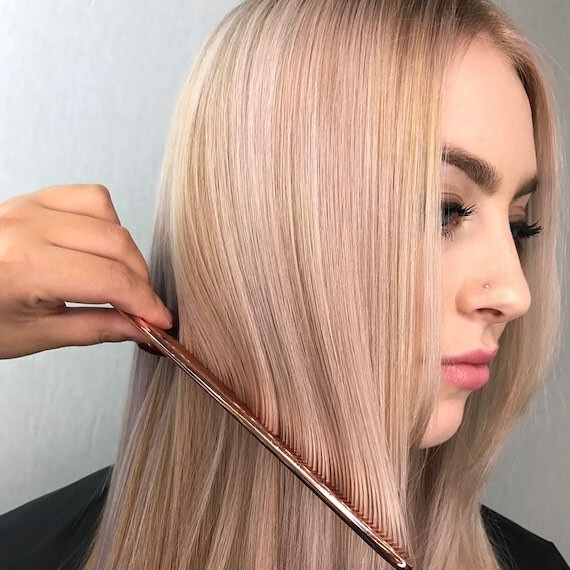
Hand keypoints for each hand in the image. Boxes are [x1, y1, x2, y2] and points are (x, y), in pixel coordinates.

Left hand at [0, 184, 172, 358]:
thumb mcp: (34, 335)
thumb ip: (96, 328)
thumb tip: (139, 328)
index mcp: (24, 266)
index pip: (110, 279)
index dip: (145, 302)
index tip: (160, 319)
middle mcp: (26, 226)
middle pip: (116, 244)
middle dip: (140, 280)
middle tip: (142, 309)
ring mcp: (27, 206)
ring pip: (107, 214)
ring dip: (124, 249)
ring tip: (118, 277)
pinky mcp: (31, 198)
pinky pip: (87, 196)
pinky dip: (106, 222)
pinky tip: (99, 247)